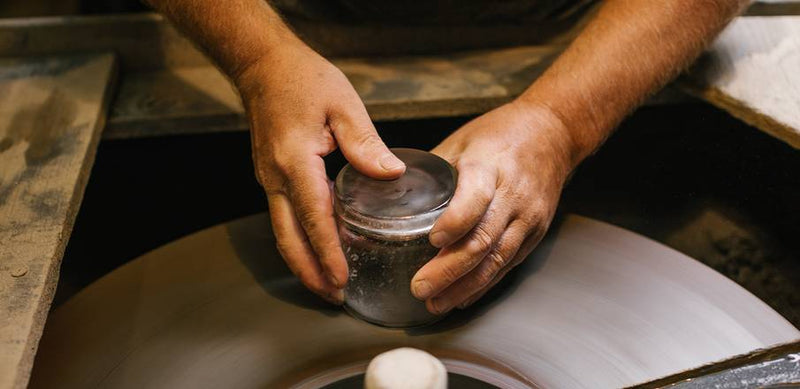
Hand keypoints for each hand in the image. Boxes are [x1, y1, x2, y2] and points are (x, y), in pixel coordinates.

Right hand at [235, 43, 404, 303]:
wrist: (262, 66)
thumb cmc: (303, 79)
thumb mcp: (343, 104)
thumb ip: (366, 144)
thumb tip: (392, 176)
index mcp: (296, 161)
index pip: (314, 217)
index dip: (327, 252)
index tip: (341, 278)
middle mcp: (276, 177)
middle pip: (289, 238)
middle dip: (310, 272)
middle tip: (333, 297)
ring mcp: (269, 179)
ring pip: (282, 232)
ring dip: (302, 262)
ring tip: (326, 285)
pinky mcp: (271, 176)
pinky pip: (283, 218)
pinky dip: (300, 241)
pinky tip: (319, 248)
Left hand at [411, 101, 576, 313]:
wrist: (554, 133)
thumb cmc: (501, 134)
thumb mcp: (462, 141)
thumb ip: (431, 171)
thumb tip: (389, 195)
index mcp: (489, 166)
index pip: (475, 198)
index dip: (455, 222)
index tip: (432, 240)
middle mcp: (513, 195)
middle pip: (483, 240)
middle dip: (450, 269)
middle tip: (420, 287)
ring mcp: (528, 218)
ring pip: (497, 260)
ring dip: (464, 286)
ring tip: (436, 303)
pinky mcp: (535, 233)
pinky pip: (508, 264)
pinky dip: (484, 284)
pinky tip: (462, 297)